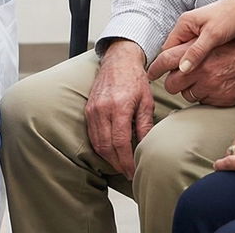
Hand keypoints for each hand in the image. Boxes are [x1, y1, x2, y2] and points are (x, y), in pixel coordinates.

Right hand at [84, 40, 155, 178]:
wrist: (118, 60)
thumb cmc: (135, 79)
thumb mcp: (146, 101)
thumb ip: (145, 125)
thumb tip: (145, 147)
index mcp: (119, 106)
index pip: (120, 142)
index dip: (126, 161)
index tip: (133, 171)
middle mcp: (102, 109)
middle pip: (107, 146)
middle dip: (118, 164)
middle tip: (129, 173)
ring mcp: (93, 109)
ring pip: (97, 143)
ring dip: (109, 158)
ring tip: (121, 166)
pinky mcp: (88, 110)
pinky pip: (92, 134)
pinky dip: (101, 147)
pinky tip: (111, 152)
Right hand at [145, 0, 234, 80]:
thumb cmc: (232, 16)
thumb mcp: (213, 35)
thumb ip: (196, 52)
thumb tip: (182, 68)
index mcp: (185, 23)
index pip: (168, 48)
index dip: (165, 64)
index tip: (163, 77)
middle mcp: (190, 28)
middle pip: (176, 52)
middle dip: (177, 66)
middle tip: (178, 82)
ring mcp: (200, 33)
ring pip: (188, 54)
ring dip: (190, 64)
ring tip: (191, 79)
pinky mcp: (211, 38)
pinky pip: (200, 53)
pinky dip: (200, 62)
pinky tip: (204, 71)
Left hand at [161, 33, 234, 105]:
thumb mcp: (214, 40)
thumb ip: (192, 49)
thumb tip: (174, 58)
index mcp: (197, 53)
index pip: (165, 61)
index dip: (155, 68)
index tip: (150, 73)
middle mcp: (202, 71)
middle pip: (171, 84)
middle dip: (173, 83)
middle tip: (178, 79)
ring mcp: (212, 88)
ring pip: (187, 95)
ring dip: (190, 90)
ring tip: (202, 80)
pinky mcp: (221, 100)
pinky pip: (203, 102)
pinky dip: (206, 96)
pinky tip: (215, 86)